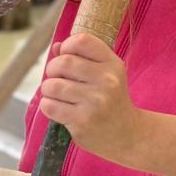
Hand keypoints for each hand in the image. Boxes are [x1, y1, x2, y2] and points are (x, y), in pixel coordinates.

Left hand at [38, 34, 137, 161]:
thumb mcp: (105, 74)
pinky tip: (59, 109)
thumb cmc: (111, 99)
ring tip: (57, 95)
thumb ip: (81, 57)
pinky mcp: (83, 121)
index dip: (67, 46)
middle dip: (52, 69)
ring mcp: (95, 102)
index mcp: (112, 64)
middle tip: (57, 78)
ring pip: (52, 85)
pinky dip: (48, 105)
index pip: (82, 40)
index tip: (66, 56)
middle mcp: (107, 81)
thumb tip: (56, 47)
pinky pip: (50, 106)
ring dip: (48, 89)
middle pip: (63, 62)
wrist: (127, 134)